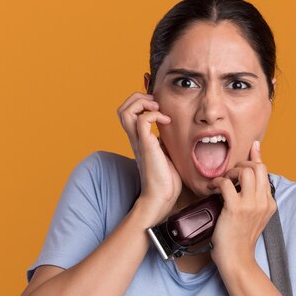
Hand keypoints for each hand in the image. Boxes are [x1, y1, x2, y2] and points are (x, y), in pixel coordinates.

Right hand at [116, 92, 181, 223]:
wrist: (162, 196)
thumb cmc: (166, 179)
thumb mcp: (166, 153)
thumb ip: (164, 141)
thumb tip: (172, 131)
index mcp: (139, 139)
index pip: (128, 112)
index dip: (139, 102)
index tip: (157, 107)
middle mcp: (135, 138)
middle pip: (122, 108)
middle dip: (138, 98)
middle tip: (155, 104)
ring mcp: (139, 141)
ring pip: (125, 111)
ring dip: (142, 103)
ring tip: (157, 109)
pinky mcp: (146, 145)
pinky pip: (142, 120)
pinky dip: (154, 115)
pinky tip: (167, 122)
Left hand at [209, 141, 275, 268]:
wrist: (237, 260)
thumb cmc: (240, 238)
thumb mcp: (253, 216)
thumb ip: (253, 198)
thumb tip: (245, 181)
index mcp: (269, 203)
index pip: (265, 171)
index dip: (255, 158)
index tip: (251, 148)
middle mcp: (263, 202)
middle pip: (258, 167)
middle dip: (242, 163)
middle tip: (230, 172)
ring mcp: (251, 205)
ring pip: (245, 171)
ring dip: (230, 171)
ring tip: (222, 179)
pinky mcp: (236, 209)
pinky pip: (226, 184)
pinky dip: (217, 182)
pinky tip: (212, 187)